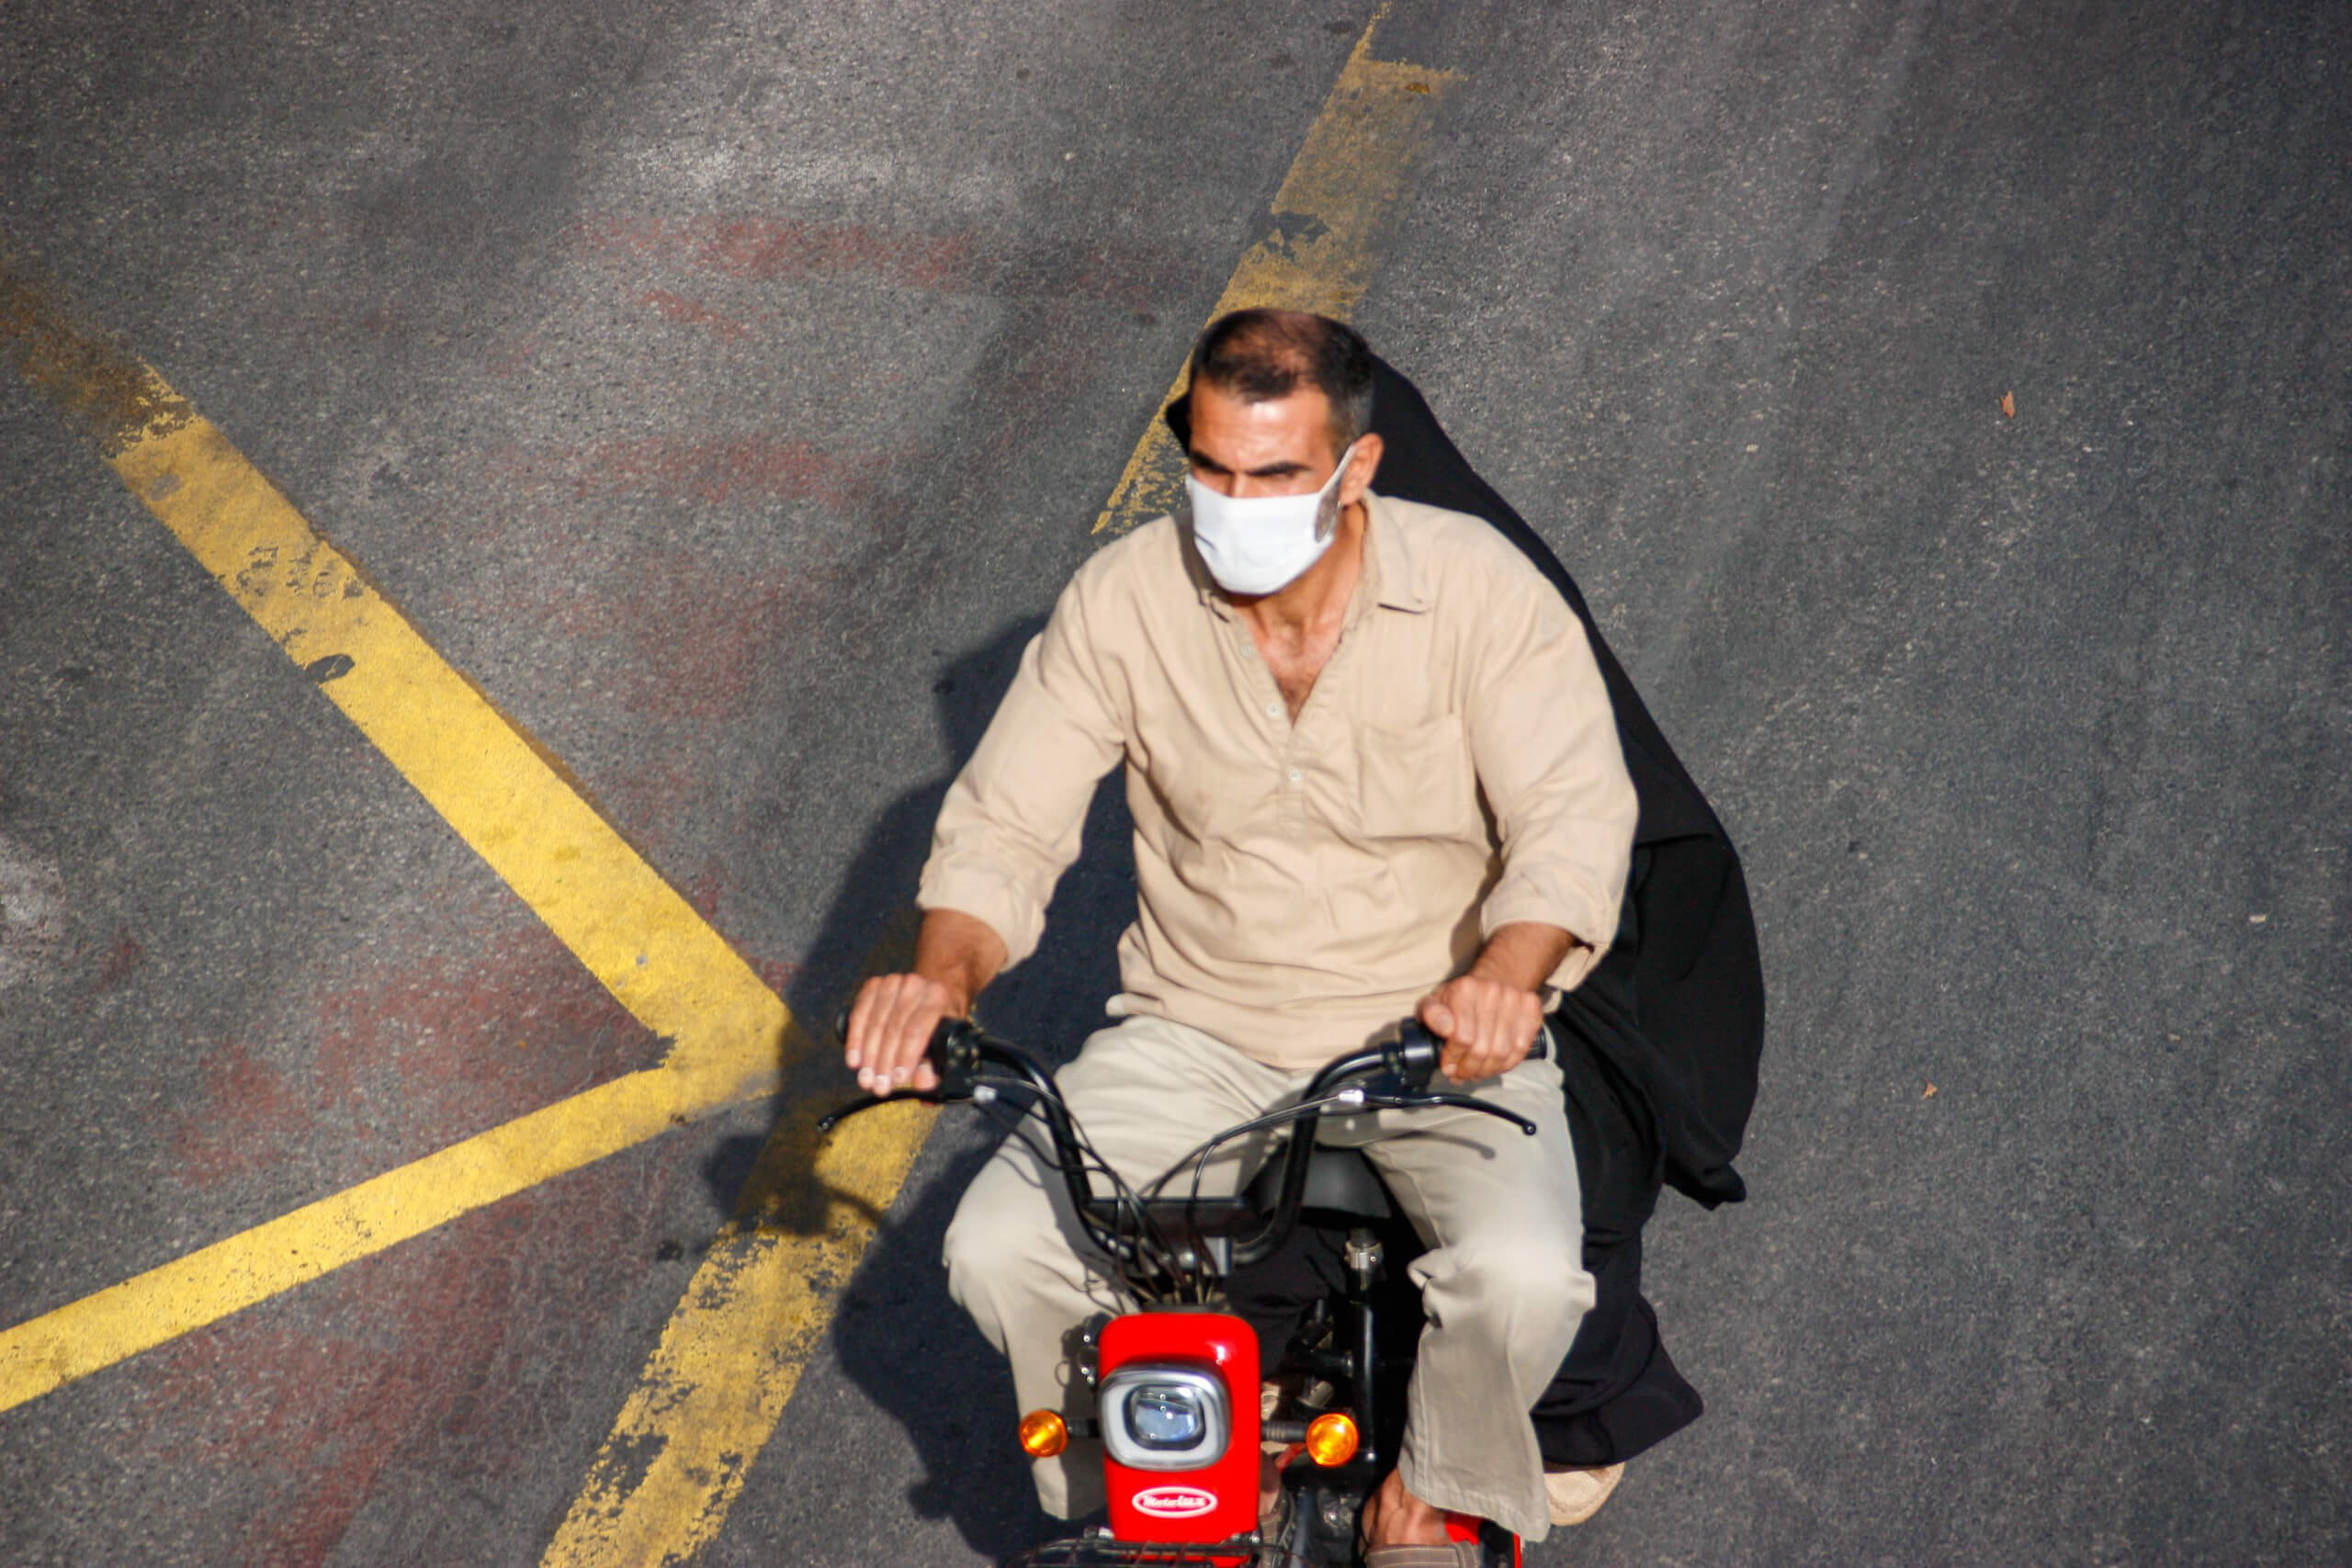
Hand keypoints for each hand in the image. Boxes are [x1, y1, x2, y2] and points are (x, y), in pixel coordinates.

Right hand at [843, 971, 954, 1094]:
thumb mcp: (945, 1042)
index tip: (898, 1079)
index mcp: (937, 998)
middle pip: (893, 1029)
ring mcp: (892, 982)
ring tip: (866, 1079)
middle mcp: (914, 986)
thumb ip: (936, 1066)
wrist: (929, 993)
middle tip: (878, 1086)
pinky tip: (854, 1059)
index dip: (905, 1056)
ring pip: (874, 1023)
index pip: (916, 1030)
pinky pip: (859, 1015)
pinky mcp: (873, 985)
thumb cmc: (937, 1022)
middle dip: (883, 1062)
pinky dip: (855, 1040)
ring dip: (868, 1055)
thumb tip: (921, 1083)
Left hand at [1416, 972, 1543, 1084]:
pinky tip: (1496, 1066)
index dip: (1453, 1058)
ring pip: (1502, 1052)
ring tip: (1477, 1073)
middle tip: (1463, 1074)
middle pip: (1482, 1048)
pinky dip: (1507, 1064)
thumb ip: (1431, 1014)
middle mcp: (1492, 991)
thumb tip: (1444, 1028)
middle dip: (1469, 1069)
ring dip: (1487, 1070)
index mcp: (1465, 989)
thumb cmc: (1460, 998)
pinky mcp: (1532, 1009)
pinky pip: (1521, 1048)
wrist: (1495, 978)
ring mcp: (1515, 999)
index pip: (1461, 1037)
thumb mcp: (1435, 1001)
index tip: (1448, 1067)